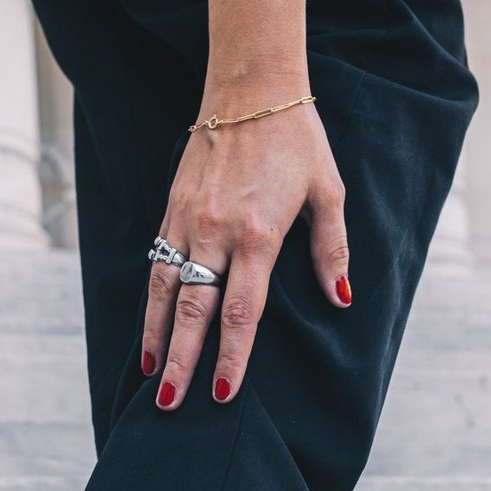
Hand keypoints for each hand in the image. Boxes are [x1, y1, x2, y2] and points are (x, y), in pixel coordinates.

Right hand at [142, 97, 350, 409]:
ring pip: (165, 292)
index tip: (223, 392)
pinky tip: (149, 331)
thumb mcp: (328, 192)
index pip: (241, 312)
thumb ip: (331, 250)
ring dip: (157, 338)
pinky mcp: (172, 209)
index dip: (231, 356)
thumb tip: (341, 298)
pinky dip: (151, 303)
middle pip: (194, 313)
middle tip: (171, 404)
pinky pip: (156, 265)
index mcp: (258, 235)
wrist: (250, 86)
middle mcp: (216, 233)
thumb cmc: (296, 140)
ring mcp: (188, 221)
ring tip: (152, 377)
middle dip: (183, 362)